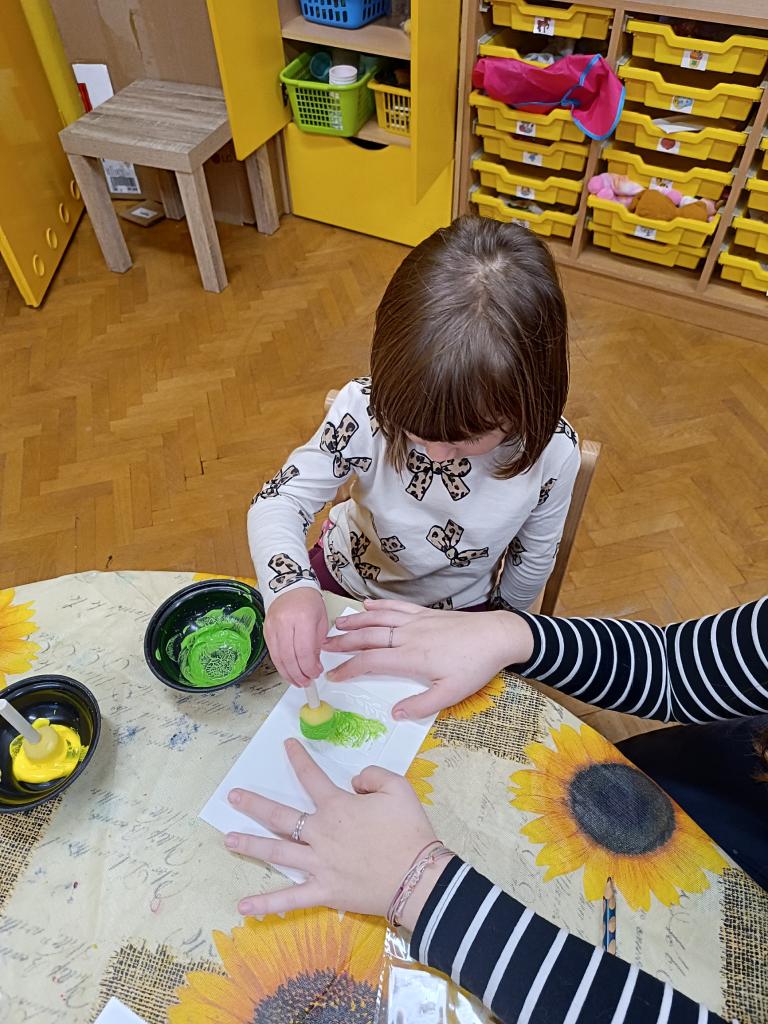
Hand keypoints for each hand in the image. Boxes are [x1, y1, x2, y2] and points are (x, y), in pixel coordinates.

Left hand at [226, 739, 446, 929]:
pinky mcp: (324, 892)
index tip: (287, 744)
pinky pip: (290, 899)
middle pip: (280, 817)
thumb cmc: (409, 831)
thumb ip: (372, 775)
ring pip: (277, 853)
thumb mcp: (399, 788)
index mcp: (337, 807)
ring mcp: (318, 864)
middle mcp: (320, 833)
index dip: (298, 758)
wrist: (419, 876)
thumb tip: (354, 781)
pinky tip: (244, 906)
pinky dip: (267, 904)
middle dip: (254, 805)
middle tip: (232, 796)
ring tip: (228, 840)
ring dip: (251, 845)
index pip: (311, 777)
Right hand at [264, 588, 327, 685]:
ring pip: (278, 658)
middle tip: (307, 682)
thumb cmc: (308, 601)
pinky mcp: (265, 631)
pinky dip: (281, 665)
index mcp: (303, 618)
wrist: (290, 586)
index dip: (310, 668)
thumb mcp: (321, 621)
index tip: (316, 673)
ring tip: (298, 681)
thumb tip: (312, 665)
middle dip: (299, 675)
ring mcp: (272, 627)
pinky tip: (288, 672)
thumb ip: (317, 644)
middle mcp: (285, 622)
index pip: (304, 651)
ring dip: (288, 674)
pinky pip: (272, 653)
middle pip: (289, 657)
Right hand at [322, 600, 534, 718]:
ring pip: (379, 619)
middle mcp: (409, 636)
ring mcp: (417, 621)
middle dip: (343, 642)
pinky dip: (380, 606)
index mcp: (411, 657)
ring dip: (355, 622)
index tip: (332, 675)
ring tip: (336, 624)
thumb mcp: (451, 694)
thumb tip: (394, 714)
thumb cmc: (476, 666)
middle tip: (322, 646)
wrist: (497, 636)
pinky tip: (368, 605)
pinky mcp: (426, 613)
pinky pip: (397, 607)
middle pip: (368, 637)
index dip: (348, 669)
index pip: (371, 662)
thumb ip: (421, 705)